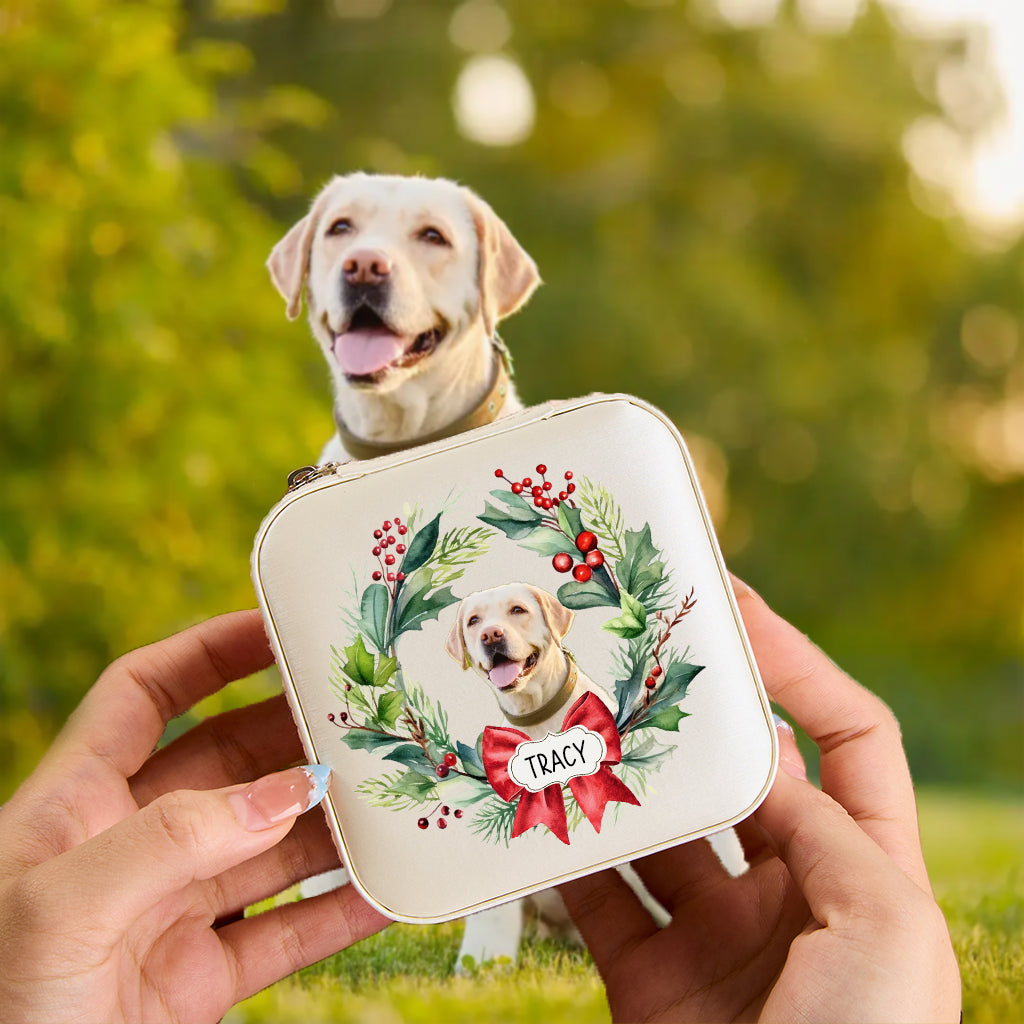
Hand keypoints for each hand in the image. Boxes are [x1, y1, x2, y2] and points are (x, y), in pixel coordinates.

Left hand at [0, 610, 388, 1023]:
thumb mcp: (60, 907)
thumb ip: (172, 839)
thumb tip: (284, 791)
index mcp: (73, 806)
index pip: (144, 695)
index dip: (209, 653)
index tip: (280, 627)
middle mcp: (128, 848)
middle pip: (228, 764)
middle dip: (294, 737)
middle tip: (365, 715)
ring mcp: (168, 915)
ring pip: (268, 848)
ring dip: (331, 824)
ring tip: (393, 795)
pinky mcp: (199, 984)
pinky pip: (285, 934)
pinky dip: (339, 913)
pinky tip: (388, 889)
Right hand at [560, 579, 960, 1022]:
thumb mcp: (886, 933)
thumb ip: (827, 832)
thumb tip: (760, 761)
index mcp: (866, 872)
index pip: (844, 735)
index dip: (797, 665)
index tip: (732, 608)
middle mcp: (791, 892)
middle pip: (735, 773)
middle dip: (684, 714)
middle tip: (627, 652)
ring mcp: (715, 933)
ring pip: (655, 828)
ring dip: (612, 778)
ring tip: (567, 719)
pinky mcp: (650, 978)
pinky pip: (599, 898)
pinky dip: (563, 859)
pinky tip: (534, 814)